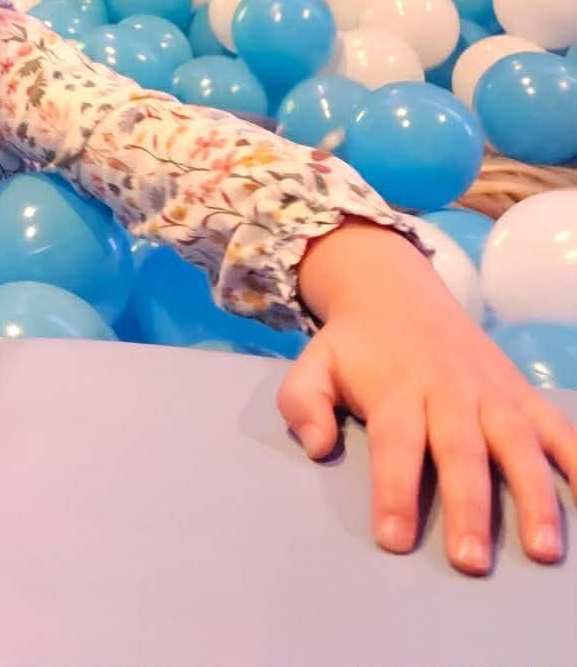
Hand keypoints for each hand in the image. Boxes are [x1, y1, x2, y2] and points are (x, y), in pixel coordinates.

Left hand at [284, 222, 576, 574]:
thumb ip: (302, 402)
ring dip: (534, 496)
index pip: (394, 443)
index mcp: (395, 388)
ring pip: (516, 443)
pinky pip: (557, 426)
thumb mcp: (314, 362)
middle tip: (470, 562)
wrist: (395, 291)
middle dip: (467, 508)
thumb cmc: (355, 345)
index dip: (394, 491)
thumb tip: (318, 447)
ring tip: (543, 550)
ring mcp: (490, 392)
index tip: (394, 540)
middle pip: (460, 451)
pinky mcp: (521, 393)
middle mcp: (448, 390)